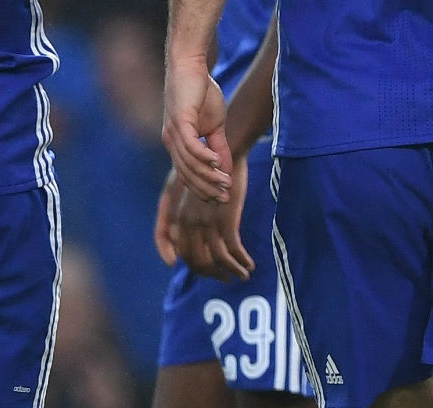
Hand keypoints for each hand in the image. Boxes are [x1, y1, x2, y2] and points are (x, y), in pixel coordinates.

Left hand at [155, 163, 254, 280]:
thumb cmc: (217, 175)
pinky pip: (233, 250)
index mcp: (182, 219)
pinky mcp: (226, 219)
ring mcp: (207, 222)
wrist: (227, 154)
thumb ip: (196, 218)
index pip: (184, 255)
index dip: (198, 269)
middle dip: (214, 275)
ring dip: (232, 271)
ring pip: (218, 259)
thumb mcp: (200, 198)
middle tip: (228, 279)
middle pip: (198, 262)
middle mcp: (191, 224)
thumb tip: (204, 238)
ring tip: (244, 275)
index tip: (213, 274)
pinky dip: (241, 261)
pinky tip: (250, 264)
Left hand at [162, 64, 233, 202]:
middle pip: (188, 175)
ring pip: (190, 164)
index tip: (222, 199)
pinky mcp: (180, 122)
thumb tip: (226, 169)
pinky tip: (217, 164)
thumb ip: (219, 147)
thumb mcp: (215, 125)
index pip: (188, 175)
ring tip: (225, 183)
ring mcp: (174, 133)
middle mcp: (172, 142)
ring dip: (209, 176)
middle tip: (224, 198)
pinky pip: (191, 146)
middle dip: (206, 189)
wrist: (190, 67)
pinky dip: (204, 157)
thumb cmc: (202, 93)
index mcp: (178, 145)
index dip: (204, 189)